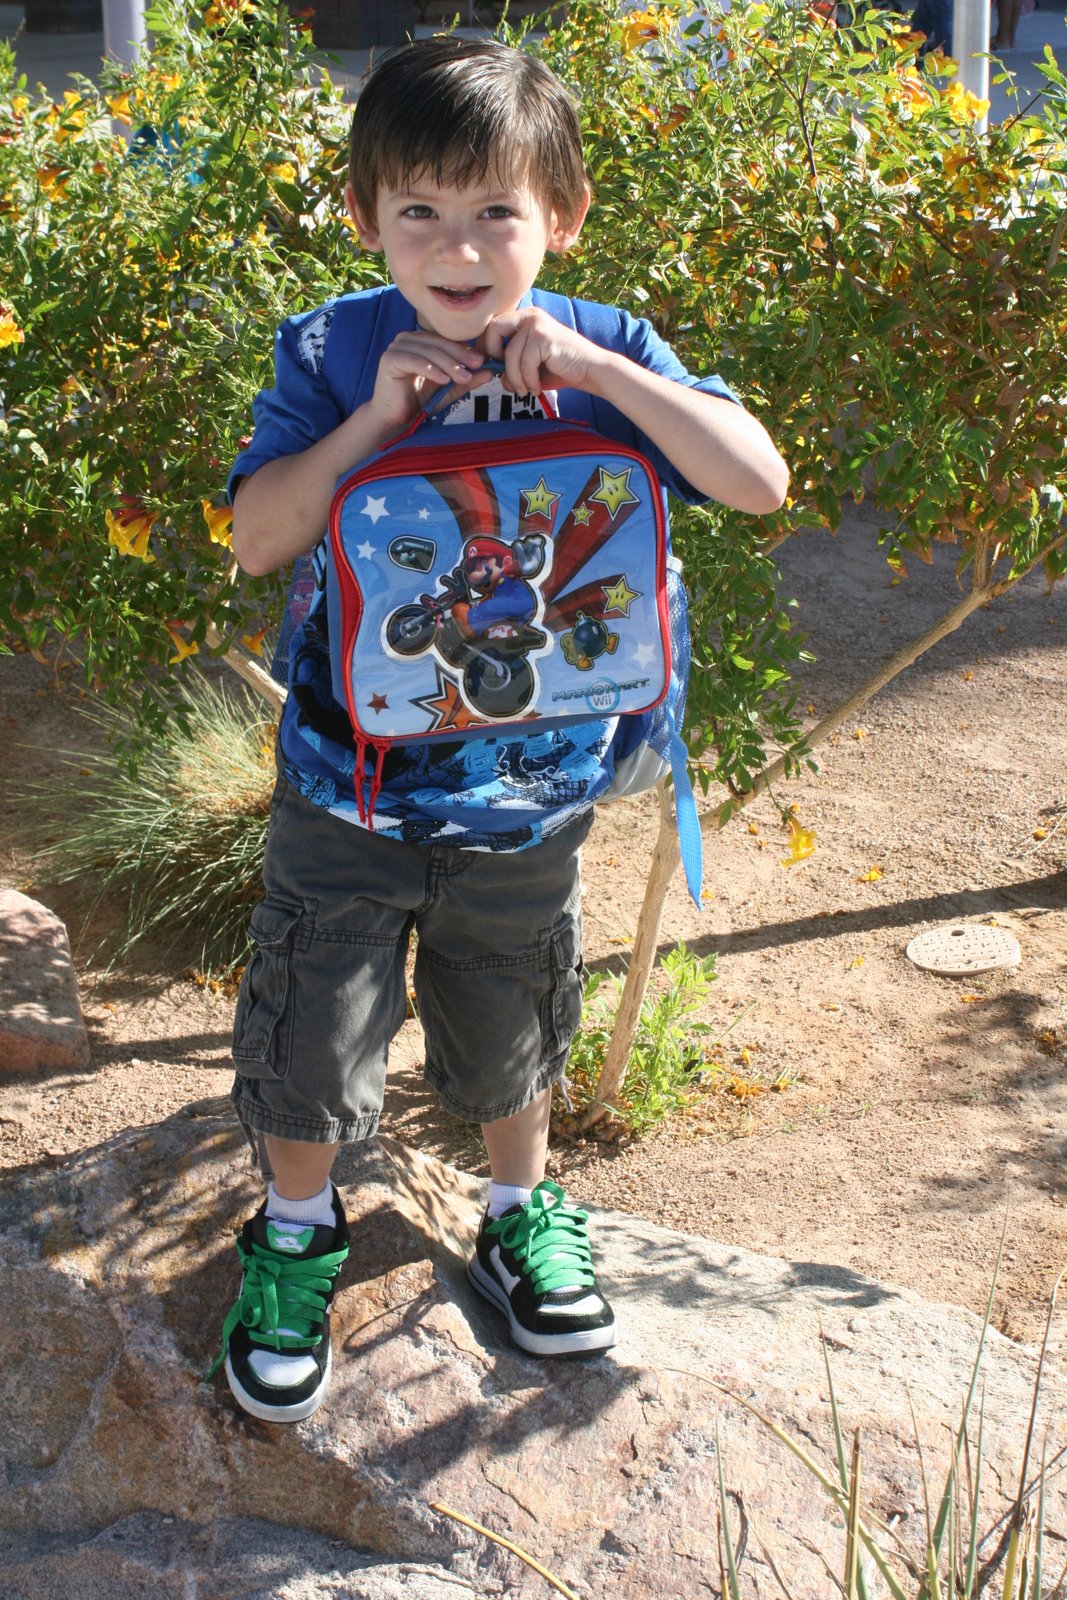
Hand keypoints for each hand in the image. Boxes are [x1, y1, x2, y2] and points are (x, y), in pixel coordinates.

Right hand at [368, 330, 493, 429]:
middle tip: (477, 366)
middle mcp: (407, 339)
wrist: (395, 420)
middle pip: (438, 343)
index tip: (482, 361)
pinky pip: (415, 361)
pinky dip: (431, 370)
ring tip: (463, 378)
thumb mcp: (448, 388)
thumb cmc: (420, 403)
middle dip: (459, 355)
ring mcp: (396, 347)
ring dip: (448, 364)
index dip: (464, 349)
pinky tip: (444, 380)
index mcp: (420, 341)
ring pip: (429, 351)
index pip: (446, 339)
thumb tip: (490, 372)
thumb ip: (466, 380)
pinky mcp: (389, 359)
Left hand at [481, 308, 611, 397]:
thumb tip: (497, 377)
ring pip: (509, 354)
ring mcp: (537, 324)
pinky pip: (524, 363)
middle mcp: (529, 315)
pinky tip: (537, 388)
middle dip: (493, 356)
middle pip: (493, 330)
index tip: (495, 368)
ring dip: (515, 379)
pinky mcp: (544, 337)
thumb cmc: (561, 370)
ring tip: (526, 391)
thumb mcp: (531, 370)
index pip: (492, 326)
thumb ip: (512, 370)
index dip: (487, 347)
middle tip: (504, 377)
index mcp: (525, 318)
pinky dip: (528, 380)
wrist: (591, 370)